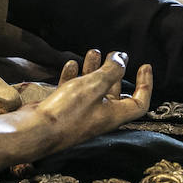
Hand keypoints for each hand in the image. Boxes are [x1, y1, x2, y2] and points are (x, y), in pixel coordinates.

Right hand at [35, 49, 152, 144]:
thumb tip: (122, 58)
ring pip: (92, 89)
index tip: (144, 66)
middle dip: (115, 72)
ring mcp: (81, 113)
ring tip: (93, 52)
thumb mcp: (94, 86)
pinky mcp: (64, 110)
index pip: (139, 102)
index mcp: (113, 115)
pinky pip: (73, 91)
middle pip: (114, 93)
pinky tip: (71, 65)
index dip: (145, 84)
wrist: (36, 129)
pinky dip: (74, 77)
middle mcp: (100, 116)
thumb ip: (111, 70)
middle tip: (114, 54)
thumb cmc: (68, 111)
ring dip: (94, 70)